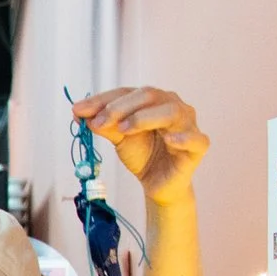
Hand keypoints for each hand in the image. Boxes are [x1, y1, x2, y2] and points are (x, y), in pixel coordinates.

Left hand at [72, 87, 207, 205]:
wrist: (157, 183)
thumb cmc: (142, 154)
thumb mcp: (119, 138)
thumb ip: (104, 125)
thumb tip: (80, 113)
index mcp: (152, 100)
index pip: (126, 92)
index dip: (102, 100)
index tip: (78, 110)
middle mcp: (172, 105)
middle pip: (148, 96)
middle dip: (120, 107)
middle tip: (99, 122)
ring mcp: (188, 124)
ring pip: (171, 112)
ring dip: (144, 118)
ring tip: (124, 129)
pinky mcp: (198, 146)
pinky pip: (196, 139)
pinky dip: (183, 138)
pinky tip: (169, 140)